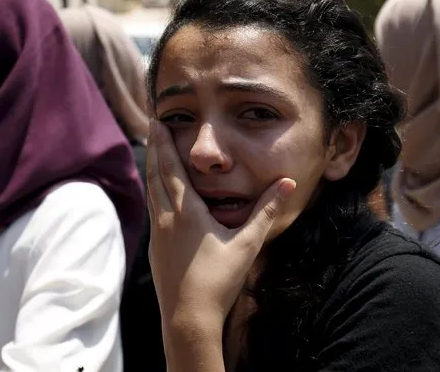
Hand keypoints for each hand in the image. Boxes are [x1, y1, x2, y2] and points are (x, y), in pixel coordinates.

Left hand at [146, 120, 295, 335]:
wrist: (188, 318)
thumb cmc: (218, 281)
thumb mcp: (247, 243)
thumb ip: (266, 211)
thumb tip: (288, 184)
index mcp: (186, 212)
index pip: (170, 167)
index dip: (164, 142)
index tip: (157, 120)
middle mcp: (166, 219)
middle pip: (155, 174)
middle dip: (154, 147)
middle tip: (152, 125)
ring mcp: (158, 235)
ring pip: (151, 193)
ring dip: (152, 169)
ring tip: (154, 154)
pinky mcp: (156, 249)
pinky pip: (153, 211)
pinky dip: (154, 192)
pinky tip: (158, 197)